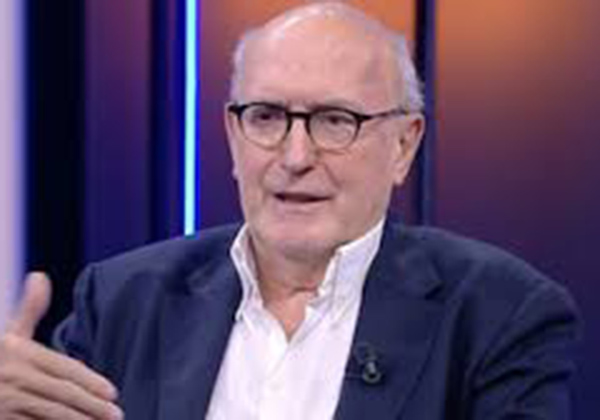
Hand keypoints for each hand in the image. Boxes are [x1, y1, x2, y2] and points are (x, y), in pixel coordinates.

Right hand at [0, 272, 122, 418]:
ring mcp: (4, 401)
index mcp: (18, 351)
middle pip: (61, 392)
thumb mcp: (8, 335)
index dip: (90, 381)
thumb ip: (28, 310)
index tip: (113, 392)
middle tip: (117, 414)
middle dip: (92, 405)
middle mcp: (11, 375)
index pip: (63, 368)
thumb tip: (39, 275)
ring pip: (50, 413)